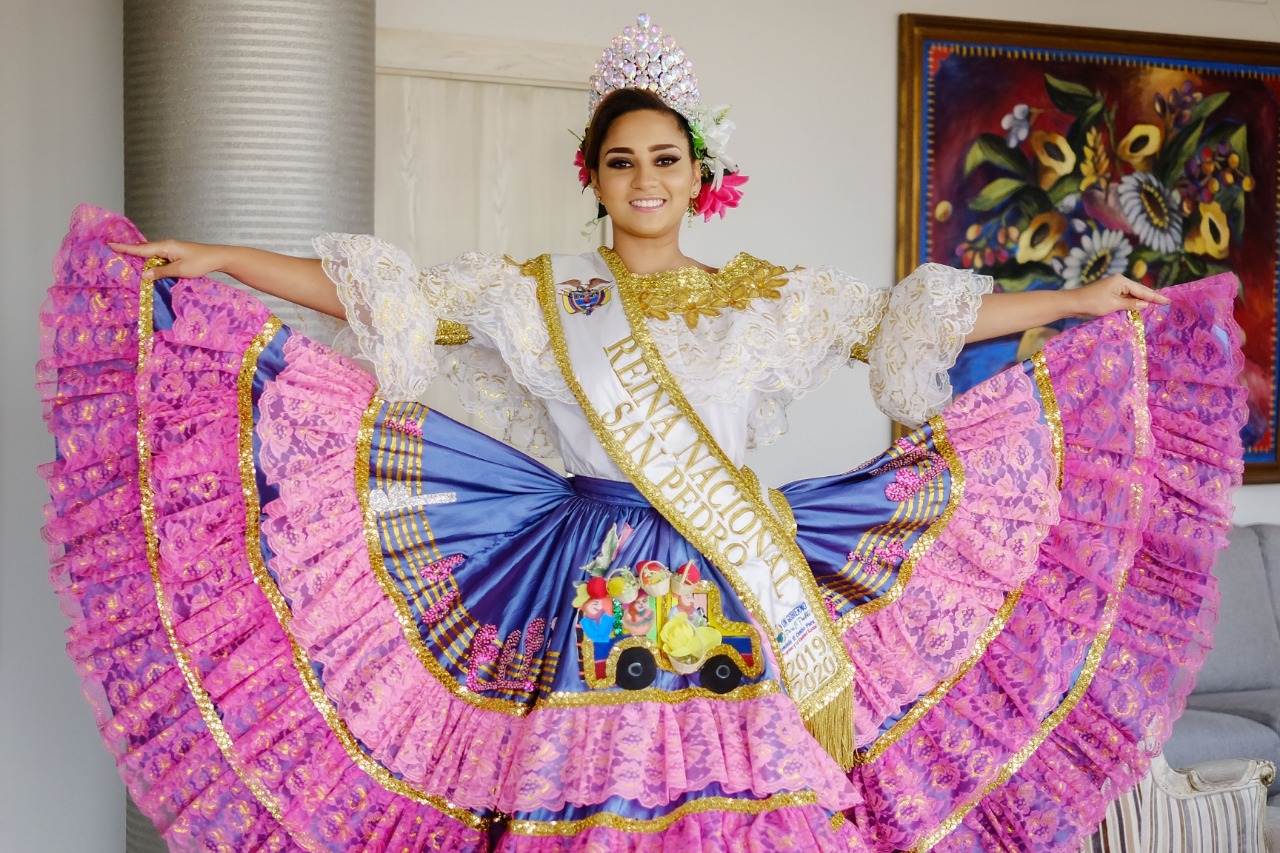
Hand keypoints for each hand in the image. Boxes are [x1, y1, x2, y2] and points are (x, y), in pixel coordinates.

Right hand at [107, 239, 225, 280]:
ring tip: (125, 261)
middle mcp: (166, 246)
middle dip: (129, 252)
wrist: (218, 257)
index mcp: (164, 247)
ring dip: (140, 259)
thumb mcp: (179, 270)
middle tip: (113, 252)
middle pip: (144, 250)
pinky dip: (151, 262)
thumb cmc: (200, 262)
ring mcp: (171, 250)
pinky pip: (159, 258)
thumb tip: (144, 275)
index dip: (125, 248)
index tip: (110, 244)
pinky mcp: (176, 255)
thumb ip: (161, 272)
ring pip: (152, 255)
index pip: (140, 248)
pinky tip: (148, 268)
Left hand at [1069, 273, 1169, 316]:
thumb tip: (1145, 304)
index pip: (1142, 290)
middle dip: (1151, 297)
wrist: (1073, 303)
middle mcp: (1119, 281)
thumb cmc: (1092, 302)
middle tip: (1166, 302)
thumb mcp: (1114, 304)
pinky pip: (1125, 297)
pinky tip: (1139, 306)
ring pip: (1132, 294)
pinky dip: (1133, 302)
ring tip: (1157, 304)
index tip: (1168, 300)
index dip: (1155, 297)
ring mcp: (1114, 287)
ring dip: (1142, 300)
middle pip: (1139, 290)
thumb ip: (1131, 304)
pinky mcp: (1109, 294)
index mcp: (1121, 281)